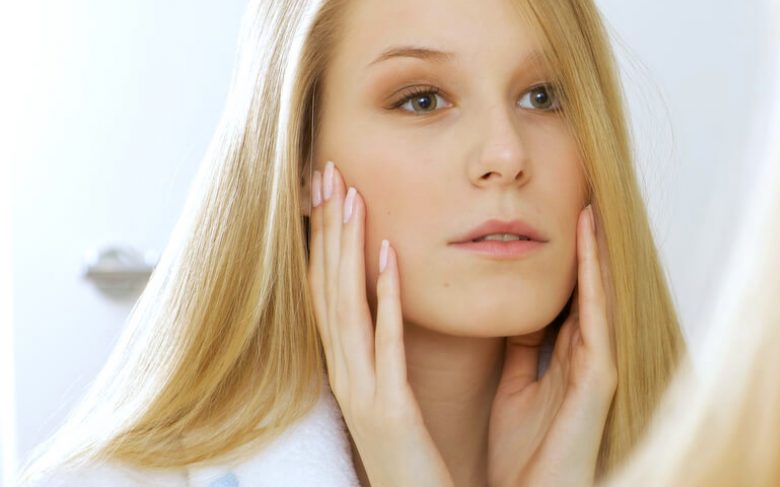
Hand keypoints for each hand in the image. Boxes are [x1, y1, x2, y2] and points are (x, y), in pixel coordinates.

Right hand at [307, 161, 452, 486]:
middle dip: (325, 229)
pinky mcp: (387, 410)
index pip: (328, 292)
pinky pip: (384, 343)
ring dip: (345, 247)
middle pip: (327, 287)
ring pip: (345, 305)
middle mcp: (344, 374)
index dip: (323, 240)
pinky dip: (383, 297)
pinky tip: (387, 255)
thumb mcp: (393, 395)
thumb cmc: (412, 457)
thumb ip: (388, 353)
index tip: (327, 189)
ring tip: (349, 196)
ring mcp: (361, 391)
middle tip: (326, 171)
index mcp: (348, 369)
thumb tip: (389, 309)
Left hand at [487, 205, 617, 486]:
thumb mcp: (515, 388)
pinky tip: (588, 240)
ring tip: (589, 202)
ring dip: (594, 249)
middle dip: (585, 246)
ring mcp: (598, 365)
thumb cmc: (524, 454)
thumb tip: (513, 315)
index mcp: (565, 358)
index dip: (564, 256)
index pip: (568, 295)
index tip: (554, 214)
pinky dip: (594, 275)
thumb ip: (520, 351)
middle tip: (582, 193)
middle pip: (588, 288)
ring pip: (598, 293)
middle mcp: (587, 356)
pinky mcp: (600, 378)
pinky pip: (597, 315)